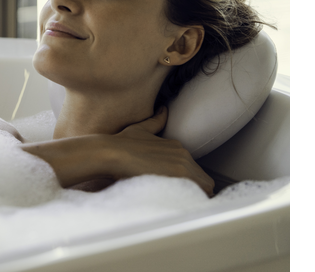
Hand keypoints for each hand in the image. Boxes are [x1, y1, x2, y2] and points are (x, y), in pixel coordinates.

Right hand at [21, 107, 213, 195]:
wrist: (111, 152)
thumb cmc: (120, 143)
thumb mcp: (140, 128)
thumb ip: (155, 121)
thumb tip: (164, 109)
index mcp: (177, 146)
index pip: (193, 169)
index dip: (189, 181)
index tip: (178, 190)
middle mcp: (183, 153)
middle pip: (202, 179)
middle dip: (195, 191)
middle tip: (181, 200)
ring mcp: (183, 164)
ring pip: (203, 186)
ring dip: (195, 195)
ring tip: (181, 204)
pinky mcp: (179, 174)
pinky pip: (198, 191)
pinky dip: (193, 199)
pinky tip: (180, 204)